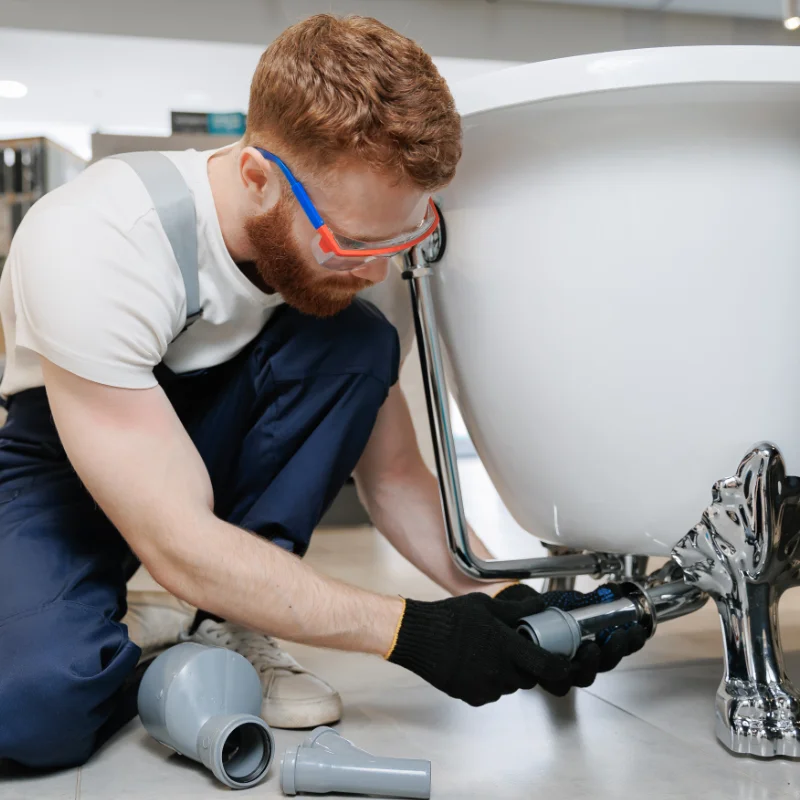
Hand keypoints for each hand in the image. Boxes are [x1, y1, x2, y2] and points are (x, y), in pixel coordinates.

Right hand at [386, 592, 571, 705]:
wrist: (418, 636)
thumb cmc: (449, 618)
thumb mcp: (486, 605)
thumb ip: (516, 609)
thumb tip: (538, 605)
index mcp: (507, 646)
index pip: (548, 666)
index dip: (559, 666)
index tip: (560, 661)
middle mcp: (499, 671)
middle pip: (529, 677)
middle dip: (527, 666)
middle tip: (513, 649)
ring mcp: (485, 687)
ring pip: (509, 686)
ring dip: (507, 673)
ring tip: (488, 653)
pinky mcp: (472, 696)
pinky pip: (491, 693)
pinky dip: (489, 681)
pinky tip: (475, 664)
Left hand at [496, 583, 647, 695]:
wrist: (511, 615)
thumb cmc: (540, 611)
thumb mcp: (564, 603)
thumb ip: (584, 601)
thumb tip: (606, 592)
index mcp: (590, 642)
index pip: (616, 647)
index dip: (630, 642)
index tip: (637, 630)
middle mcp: (579, 660)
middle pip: (604, 665)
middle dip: (614, 653)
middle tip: (616, 638)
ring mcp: (562, 670)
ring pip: (584, 677)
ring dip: (592, 665)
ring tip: (592, 649)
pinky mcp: (542, 675)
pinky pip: (557, 682)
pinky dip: (563, 674)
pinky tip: (566, 662)